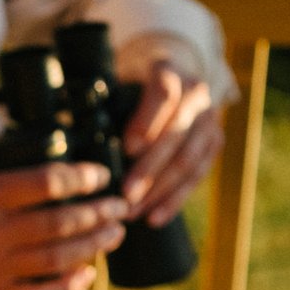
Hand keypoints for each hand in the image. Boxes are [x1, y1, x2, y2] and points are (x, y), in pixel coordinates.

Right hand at [0, 159, 126, 289]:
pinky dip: (66, 288)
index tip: (100, 175)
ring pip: (54, 260)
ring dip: (91, 246)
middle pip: (57, 223)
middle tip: (121, 205)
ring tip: (114, 234)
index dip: (80, 179)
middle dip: (97, 213)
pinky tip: (85, 276)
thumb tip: (40, 150)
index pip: (43, 184)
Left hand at [118, 55, 222, 222]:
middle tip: (125, 194)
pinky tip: (155, 218)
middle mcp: (196, 94)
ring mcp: (210, 120)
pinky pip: (198, 176)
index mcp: (170, 71)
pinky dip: (175, 200)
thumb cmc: (134, 83)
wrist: (175, 77)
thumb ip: (105, 101)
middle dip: (150, 168)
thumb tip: (75, 132)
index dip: (147, 122)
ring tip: (134, 211)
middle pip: (177, 134)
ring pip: (189, 160)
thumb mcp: (120, 78)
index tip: (127, 148)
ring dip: (160, 190)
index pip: (164, 93)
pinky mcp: (214, 143)